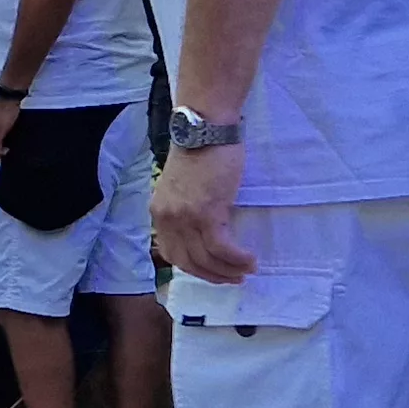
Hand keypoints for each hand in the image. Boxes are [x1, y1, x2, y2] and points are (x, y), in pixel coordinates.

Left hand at [150, 142, 252, 281]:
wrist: (205, 129)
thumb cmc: (200, 152)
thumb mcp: (183, 187)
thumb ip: (185, 209)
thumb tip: (203, 231)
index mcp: (159, 213)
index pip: (171, 253)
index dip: (193, 268)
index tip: (212, 271)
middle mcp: (167, 219)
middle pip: (188, 262)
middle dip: (212, 275)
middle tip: (233, 278)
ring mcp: (185, 218)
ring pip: (207, 258)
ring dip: (229, 270)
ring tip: (247, 269)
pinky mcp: (207, 213)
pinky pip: (222, 248)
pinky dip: (237, 258)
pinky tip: (249, 260)